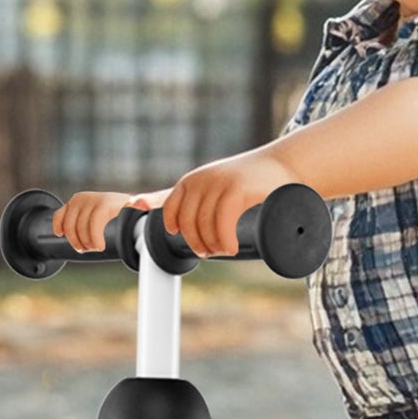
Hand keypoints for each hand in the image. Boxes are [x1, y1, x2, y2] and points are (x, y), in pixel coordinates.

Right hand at [52, 188, 170, 252]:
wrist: (121, 205)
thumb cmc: (131, 212)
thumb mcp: (139, 210)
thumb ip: (143, 205)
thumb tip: (142, 202)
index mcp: (106, 201)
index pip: (94, 220)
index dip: (94, 237)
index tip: (100, 248)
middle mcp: (90, 198)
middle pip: (80, 226)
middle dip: (86, 242)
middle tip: (94, 249)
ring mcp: (78, 201)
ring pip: (68, 224)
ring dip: (74, 240)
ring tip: (84, 247)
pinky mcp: (70, 205)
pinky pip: (59, 216)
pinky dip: (58, 226)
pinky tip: (61, 235)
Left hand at [162, 152, 296, 256]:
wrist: (282, 167)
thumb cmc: (243, 181)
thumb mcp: (205, 186)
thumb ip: (172, 194)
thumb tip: (134, 203)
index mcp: (191, 182)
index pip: (172, 213)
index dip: (180, 233)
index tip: (197, 244)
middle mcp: (202, 180)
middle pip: (188, 223)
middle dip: (197, 243)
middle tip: (211, 251)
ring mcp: (220, 183)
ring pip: (205, 224)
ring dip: (213, 244)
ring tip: (224, 249)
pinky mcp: (239, 189)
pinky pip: (222, 220)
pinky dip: (225, 239)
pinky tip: (231, 247)